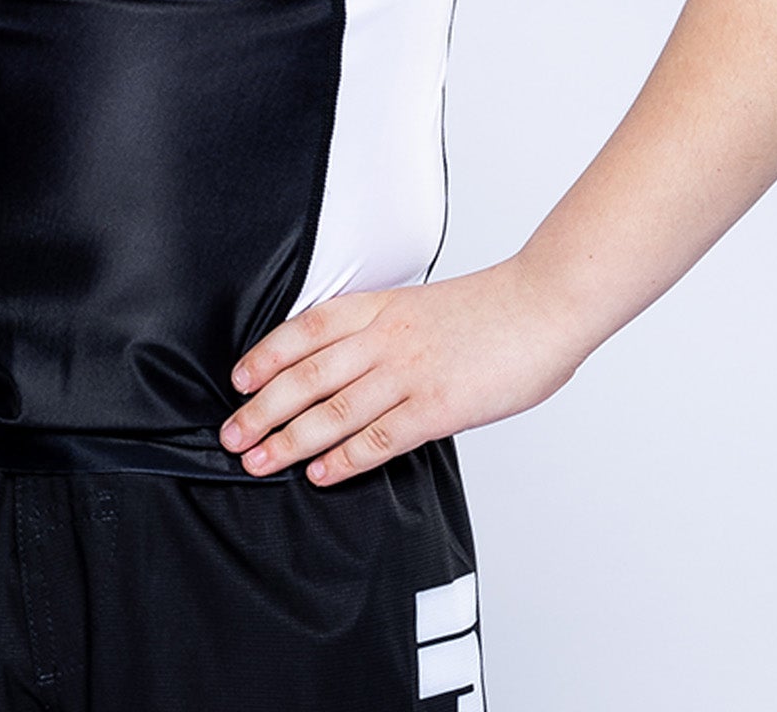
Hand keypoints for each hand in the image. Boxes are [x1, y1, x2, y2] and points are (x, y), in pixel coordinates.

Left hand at [218, 259, 586, 486]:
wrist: (544, 304)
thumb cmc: (494, 307)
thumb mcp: (425, 304)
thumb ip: (389, 329)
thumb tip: (360, 363)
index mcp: (382, 306)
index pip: (307, 330)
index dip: (268, 355)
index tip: (240, 379)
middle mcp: (385, 337)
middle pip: (307, 374)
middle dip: (264, 408)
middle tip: (232, 434)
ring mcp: (409, 372)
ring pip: (333, 409)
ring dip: (290, 439)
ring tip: (259, 460)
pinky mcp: (436, 406)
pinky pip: (379, 437)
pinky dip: (344, 457)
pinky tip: (320, 473)